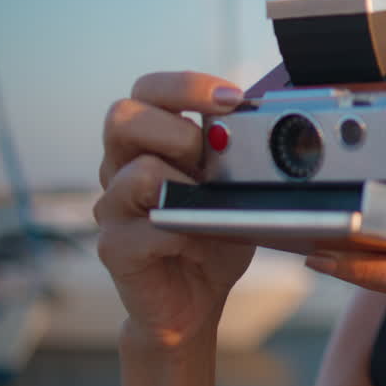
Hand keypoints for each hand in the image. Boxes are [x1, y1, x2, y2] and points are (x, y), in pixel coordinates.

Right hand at [93, 71, 255, 349]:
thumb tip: (272, 125)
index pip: (148, 90)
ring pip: (133, 172)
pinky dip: (178, 231)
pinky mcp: (115, 248)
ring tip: (207, 204)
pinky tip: (196, 240)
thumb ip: (240, 155)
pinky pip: (140, 228)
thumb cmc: (213, 236)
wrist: (195, 300)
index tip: (232, 98)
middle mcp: (122, 167)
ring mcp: (114, 207)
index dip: (187, 85)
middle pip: (122, 116)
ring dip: (183, 183)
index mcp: (150, 142)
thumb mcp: (235, 188)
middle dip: (178, 130)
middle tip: (210, 157)